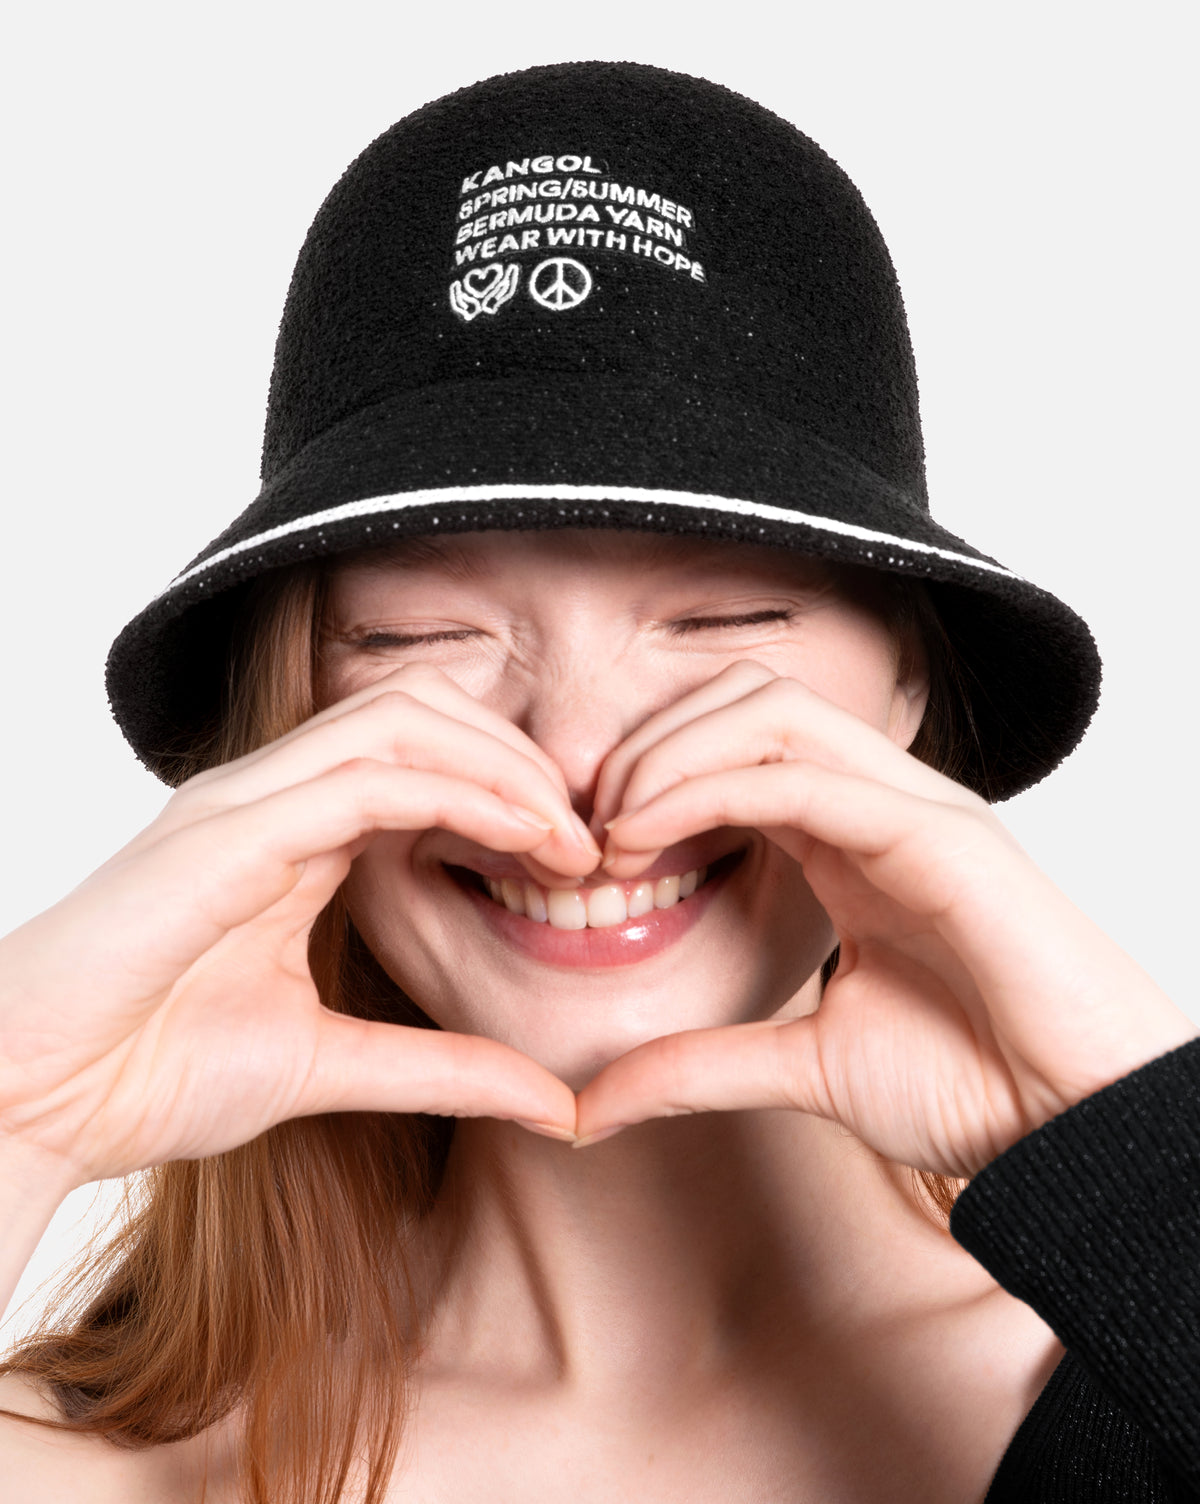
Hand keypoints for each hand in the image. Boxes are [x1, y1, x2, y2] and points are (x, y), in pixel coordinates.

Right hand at [0, 664, 591, 1189]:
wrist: (33, 1099)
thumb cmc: (148, 1070)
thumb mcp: (331, 1066)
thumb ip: (440, 1068)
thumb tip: (550, 1101)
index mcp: (292, 832)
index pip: (424, 756)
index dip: (513, 790)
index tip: (582, 857)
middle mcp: (272, 795)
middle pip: (426, 711)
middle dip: (523, 762)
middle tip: (592, 837)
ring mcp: (246, 801)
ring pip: (404, 719)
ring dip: (505, 768)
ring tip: (571, 836)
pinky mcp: (226, 830)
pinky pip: (364, 775)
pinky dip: (458, 793)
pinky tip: (522, 838)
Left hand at [574, 662, 1197, 1172]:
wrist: (1074, 1134)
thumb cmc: (971, 1086)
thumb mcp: (799, 1068)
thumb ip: (697, 1064)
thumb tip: (588, 1103)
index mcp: (847, 838)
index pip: (732, 745)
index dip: (644, 775)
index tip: (579, 846)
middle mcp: (877, 803)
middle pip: (742, 700)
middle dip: (645, 745)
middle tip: (581, 824)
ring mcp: (913, 809)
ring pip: (769, 712)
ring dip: (668, 755)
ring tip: (610, 831)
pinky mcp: (941, 834)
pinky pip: (807, 775)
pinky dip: (710, 789)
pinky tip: (647, 838)